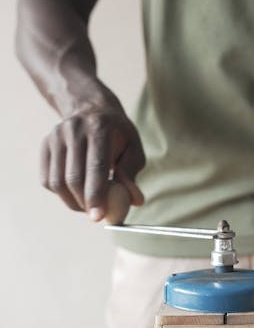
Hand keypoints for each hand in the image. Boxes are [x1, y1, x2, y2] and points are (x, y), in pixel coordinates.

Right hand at [40, 105, 145, 219]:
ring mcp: (56, 136)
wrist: (92, 110)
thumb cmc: (117, 135)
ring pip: (57, 182)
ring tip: (88, 204)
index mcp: (99, 127)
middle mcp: (74, 129)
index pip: (96, 167)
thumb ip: (131, 174)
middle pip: (74, 177)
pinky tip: (76, 192)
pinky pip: (47, 180)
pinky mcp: (45, 145)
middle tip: (96, 215)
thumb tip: (134, 201)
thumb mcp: (133, 149)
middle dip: (84, 203)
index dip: (97, 195)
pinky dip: (61, 194)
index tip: (98, 217)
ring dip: (72, 202)